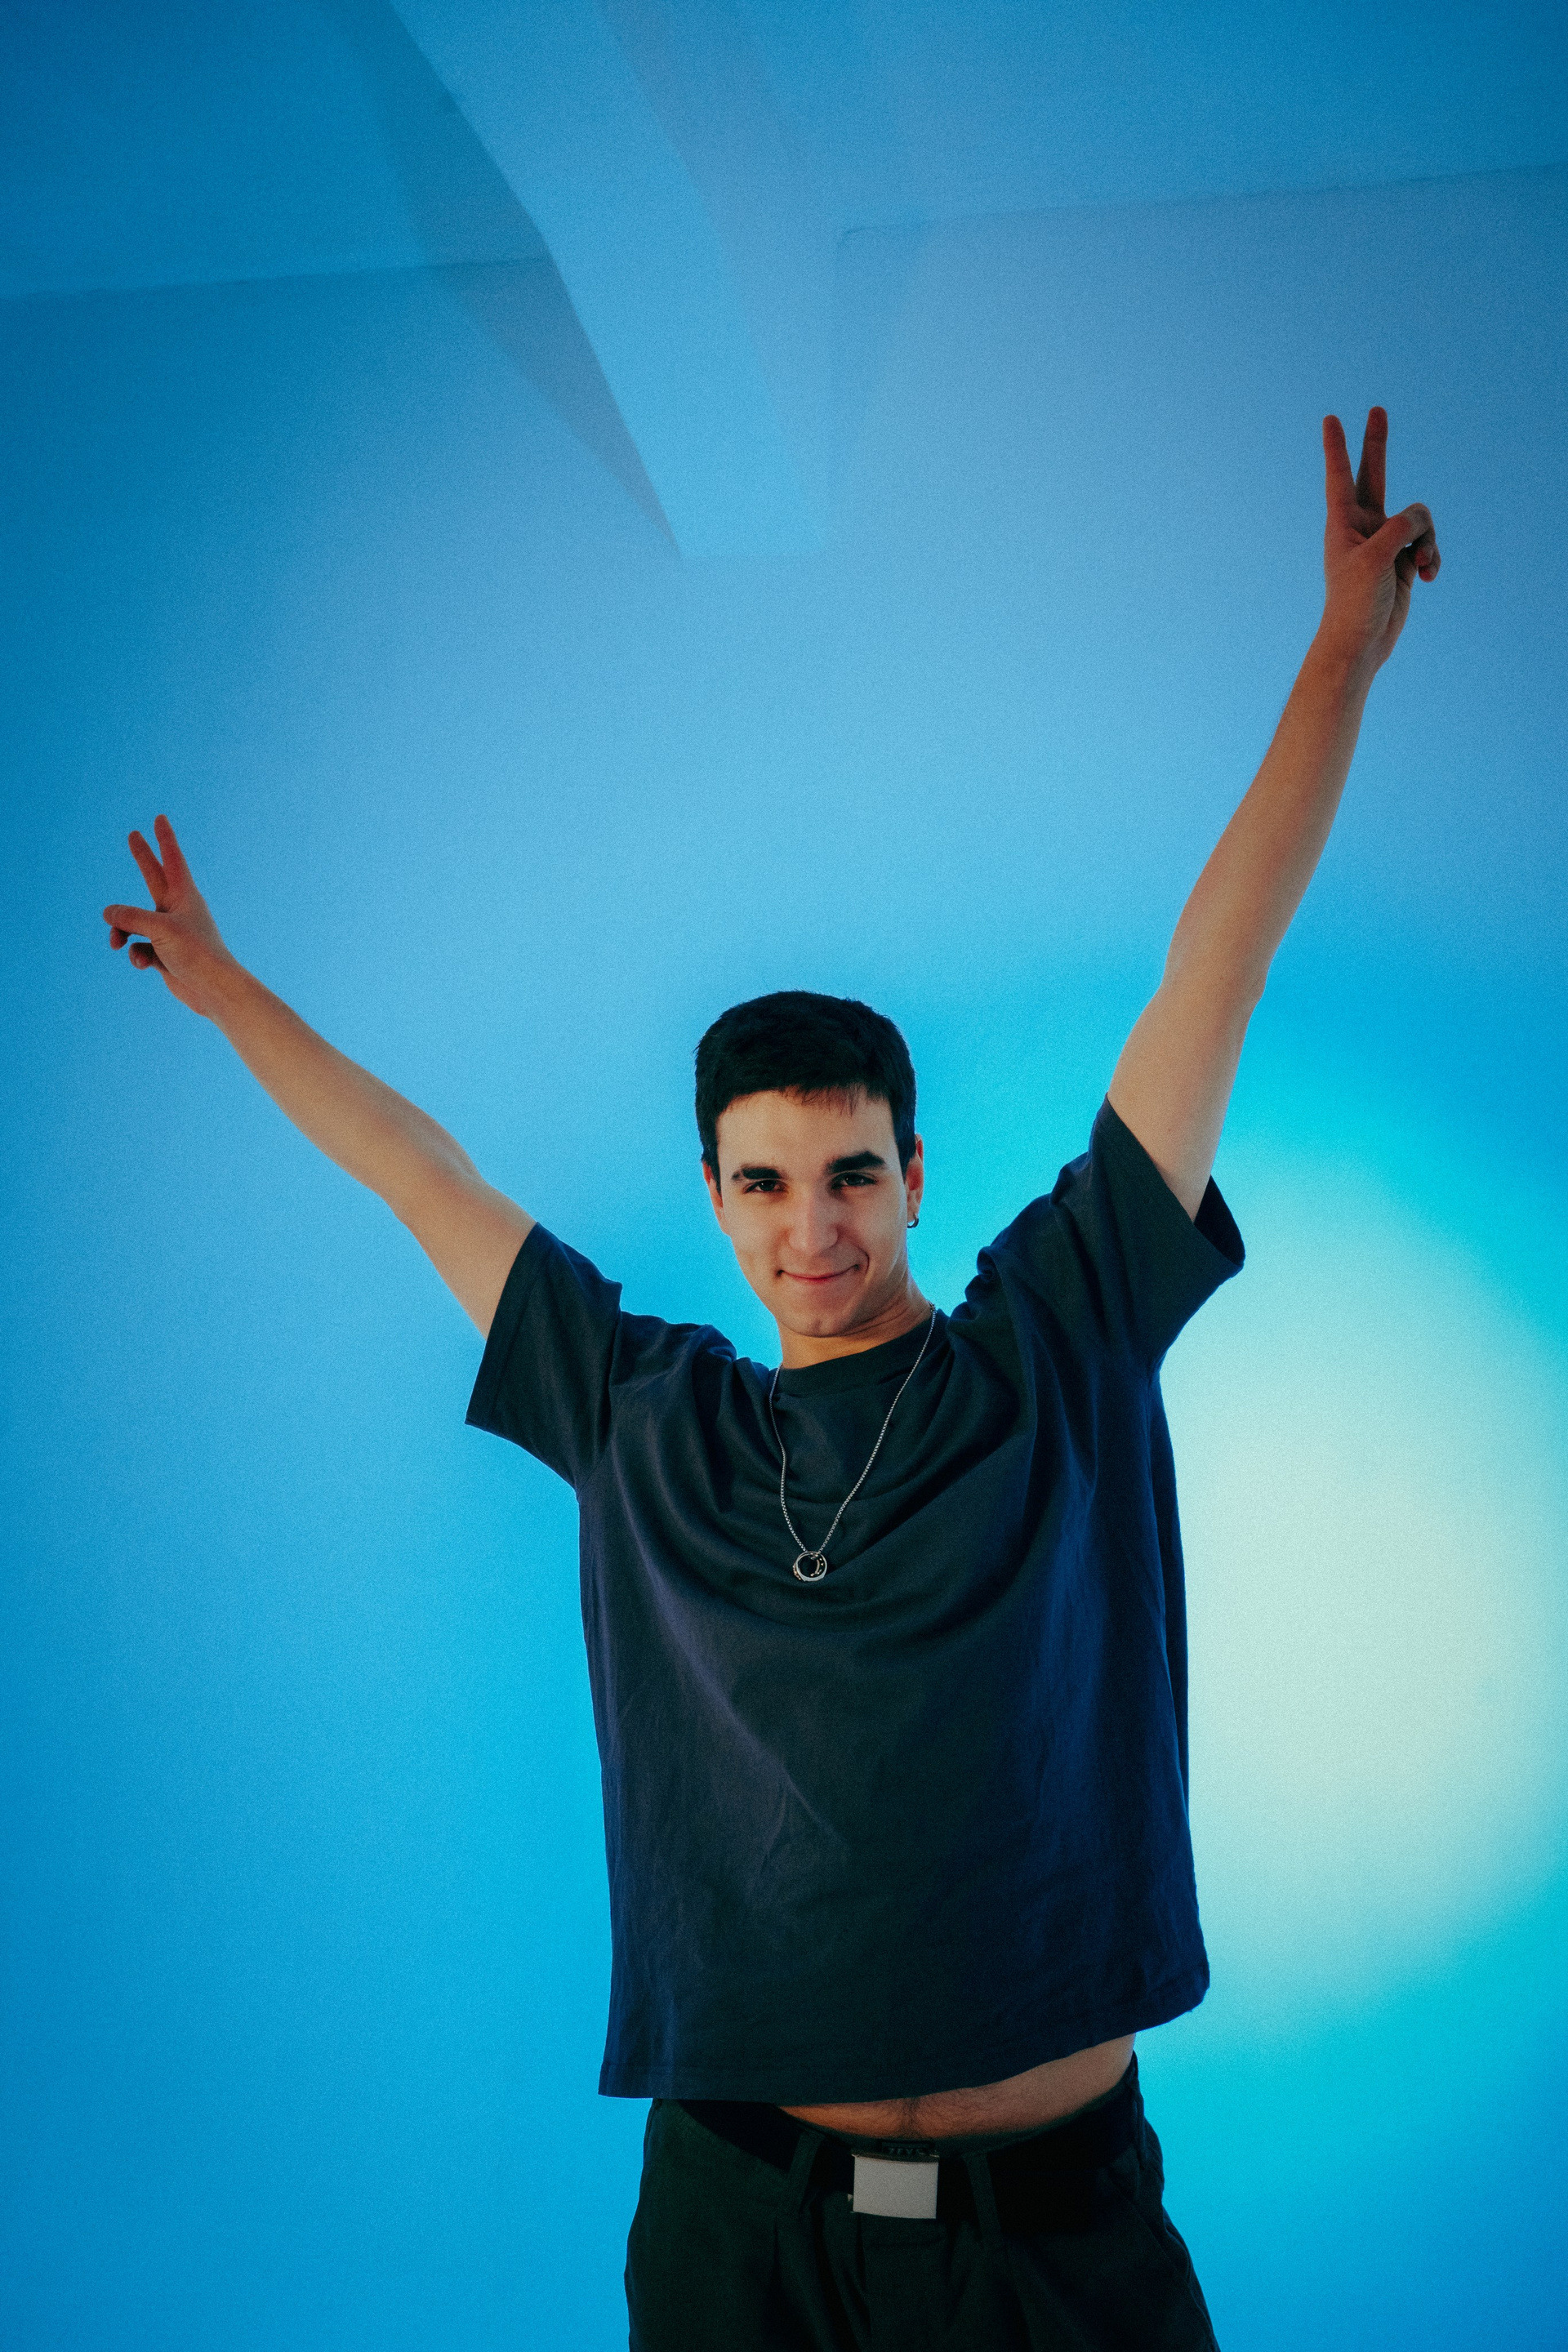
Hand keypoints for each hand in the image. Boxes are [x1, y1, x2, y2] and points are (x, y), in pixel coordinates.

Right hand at [103, 815, 238, 1018]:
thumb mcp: (159, 928)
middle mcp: (177, 909)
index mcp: (184, 895)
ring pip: (134, 921)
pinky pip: (139, 948)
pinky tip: (143, 965)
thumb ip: (130, 917)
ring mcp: (170, 931)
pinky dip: (136, 955)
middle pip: (153, 877)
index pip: (172, 859)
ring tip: (117, 943)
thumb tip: (107, 913)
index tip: (160, 818)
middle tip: (133, 835)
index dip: (164, 838)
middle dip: (143, 857)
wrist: (212, 990)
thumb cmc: (195, 953)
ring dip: (120, 932)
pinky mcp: (164, 954)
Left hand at [1318, 407, 1438, 676]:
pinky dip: (1433, 557)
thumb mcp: (1377, 558)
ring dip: (1428, 539)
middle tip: (1377, 408)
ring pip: (1418, 518)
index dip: (1337, 447)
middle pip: (1374, 474)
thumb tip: (1421, 517)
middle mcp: (1363, 527)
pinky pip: (1427, 543)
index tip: (1330, 419)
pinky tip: (1429, 576)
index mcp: (1343, 524)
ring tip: (1421, 564)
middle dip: (1377, 444)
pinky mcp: (1403, 559)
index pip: (1339, 476)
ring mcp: (1384, 542)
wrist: (1361, 644)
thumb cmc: (1355, 603)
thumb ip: (1401, 526)